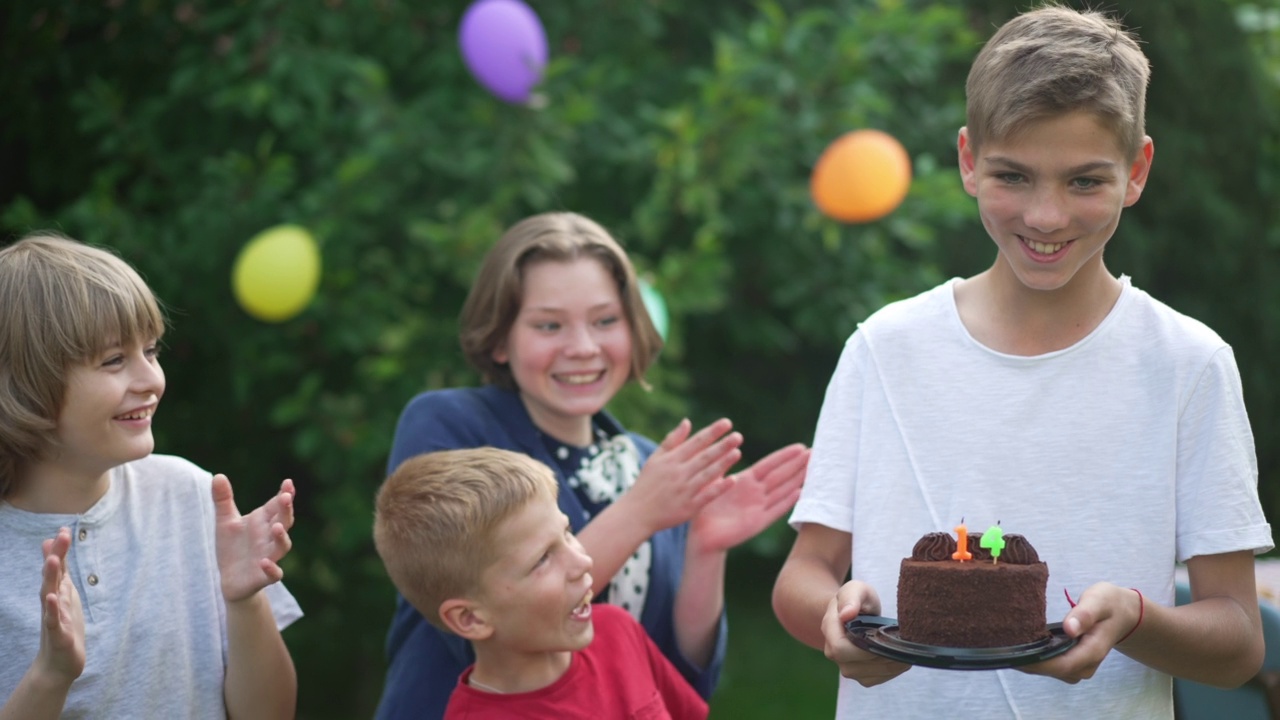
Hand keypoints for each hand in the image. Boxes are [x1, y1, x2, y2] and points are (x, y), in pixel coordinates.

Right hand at [36, 527, 84, 685]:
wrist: (58, 665)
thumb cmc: (63, 627)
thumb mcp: (63, 595)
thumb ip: (59, 573)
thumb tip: (51, 549)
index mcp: (57, 593)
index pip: (58, 568)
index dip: (60, 550)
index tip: (63, 528)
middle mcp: (52, 602)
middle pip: (52, 576)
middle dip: (56, 556)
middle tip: (60, 536)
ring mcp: (53, 617)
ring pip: (50, 595)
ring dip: (50, 578)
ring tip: (52, 560)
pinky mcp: (58, 634)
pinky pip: (54, 620)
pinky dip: (53, 609)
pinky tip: (52, 598)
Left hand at [213, 475, 294, 602]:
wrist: (230, 579)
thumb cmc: (232, 547)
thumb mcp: (225, 522)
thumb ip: (223, 500)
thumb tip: (218, 475)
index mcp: (263, 521)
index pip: (277, 505)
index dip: (285, 494)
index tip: (288, 483)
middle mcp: (269, 537)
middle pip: (284, 521)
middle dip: (286, 510)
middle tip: (285, 497)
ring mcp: (269, 556)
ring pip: (282, 546)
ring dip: (282, 537)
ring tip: (277, 527)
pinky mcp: (264, 576)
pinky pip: (274, 573)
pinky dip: (272, 568)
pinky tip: (264, 562)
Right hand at [623, 418, 742, 532]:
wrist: (637, 513)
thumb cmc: (647, 483)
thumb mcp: (655, 459)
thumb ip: (672, 440)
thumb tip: (688, 421)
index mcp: (671, 460)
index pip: (696, 442)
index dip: (712, 432)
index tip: (727, 423)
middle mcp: (678, 473)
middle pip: (704, 457)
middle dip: (722, 445)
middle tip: (738, 436)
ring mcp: (684, 490)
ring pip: (707, 474)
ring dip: (723, 463)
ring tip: (738, 452)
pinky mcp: (688, 507)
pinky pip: (707, 495)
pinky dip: (719, 488)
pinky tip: (732, 480)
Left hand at [689, 444, 808, 553]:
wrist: (701, 535)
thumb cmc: (704, 506)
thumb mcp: (712, 481)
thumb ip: (721, 464)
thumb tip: (728, 443)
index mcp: (745, 480)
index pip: (769, 464)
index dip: (785, 456)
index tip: (801, 446)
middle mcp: (755, 493)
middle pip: (781, 475)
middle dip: (797, 464)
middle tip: (816, 453)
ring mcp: (758, 507)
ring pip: (783, 490)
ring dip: (798, 480)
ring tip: (814, 469)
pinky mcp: (757, 522)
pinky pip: (775, 510)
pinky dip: (787, 502)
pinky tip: (800, 493)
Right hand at [822, 581, 909, 686]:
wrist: (853, 612)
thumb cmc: (855, 599)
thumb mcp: (856, 589)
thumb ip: (851, 598)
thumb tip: (846, 614)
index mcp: (829, 629)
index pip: (840, 649)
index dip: (863, 648)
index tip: (883, 637)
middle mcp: (832, 652)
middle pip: (857, 666)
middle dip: (882, 657)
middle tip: (902, 644)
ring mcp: (845, 666)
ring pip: (869, 676)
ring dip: (890, 666)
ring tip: (904, 651)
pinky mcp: (858, 675)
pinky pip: (876, 679)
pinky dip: (892, 671)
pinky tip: (899, 658)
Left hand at [1018, 582, 1140, 682]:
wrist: (1122, 614)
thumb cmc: (1109, 604)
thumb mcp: (1099, 601)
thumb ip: (1085, 614)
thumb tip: (1069, 629)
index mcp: (1092, 651)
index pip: (1062, 665)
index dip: (1037, 662)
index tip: (1014, 653)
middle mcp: (1085, 665)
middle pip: (1051, 670)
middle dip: (1027, 661)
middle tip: (1001, 645)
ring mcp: (1078, 666)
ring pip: (1048, 670)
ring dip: (1028, 660)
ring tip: (1006, 643)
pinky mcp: (1071, 663)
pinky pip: (1050, 665)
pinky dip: (1035, 658)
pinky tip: (1020, 644)